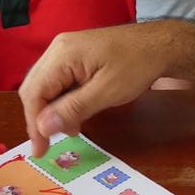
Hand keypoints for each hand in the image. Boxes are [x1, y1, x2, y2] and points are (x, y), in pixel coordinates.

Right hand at [19, 21, 183, 155]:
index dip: (34, 123)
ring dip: (53, 110)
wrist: (160, 44)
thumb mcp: (107, 92)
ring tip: (72, 128)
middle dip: (42, 117)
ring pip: (46, 86)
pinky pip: (59, 81)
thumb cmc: (138, 65)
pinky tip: (77, 113)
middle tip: (54, 142)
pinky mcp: (75, 56)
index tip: (40, 150)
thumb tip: (42, 127)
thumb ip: (73, 109)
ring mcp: (66, 50)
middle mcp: (58, 49)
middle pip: (35, 88)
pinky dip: (64, 100)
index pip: (34, 92)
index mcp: (62, 54)